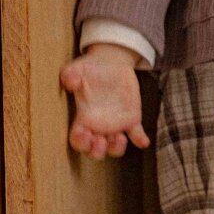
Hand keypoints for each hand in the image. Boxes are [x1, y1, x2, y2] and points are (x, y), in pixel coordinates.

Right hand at [60, 44, 149, 159]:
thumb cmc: (89, 68)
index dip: (80, 142)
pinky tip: (143, 142)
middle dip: (97, 151)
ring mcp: (116, 124)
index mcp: (83, 118)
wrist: (111, 63)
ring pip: (115, 147)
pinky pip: (136, 134)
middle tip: (100, 141)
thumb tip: (70, 81)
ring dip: (116, 148)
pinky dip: (140, 140)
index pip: (78, 140)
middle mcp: (98, 126)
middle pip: (95, 150)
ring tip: (119, 138)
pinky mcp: (131, 118)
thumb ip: (70, 75)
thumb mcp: (77, 69)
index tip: (84, 134)